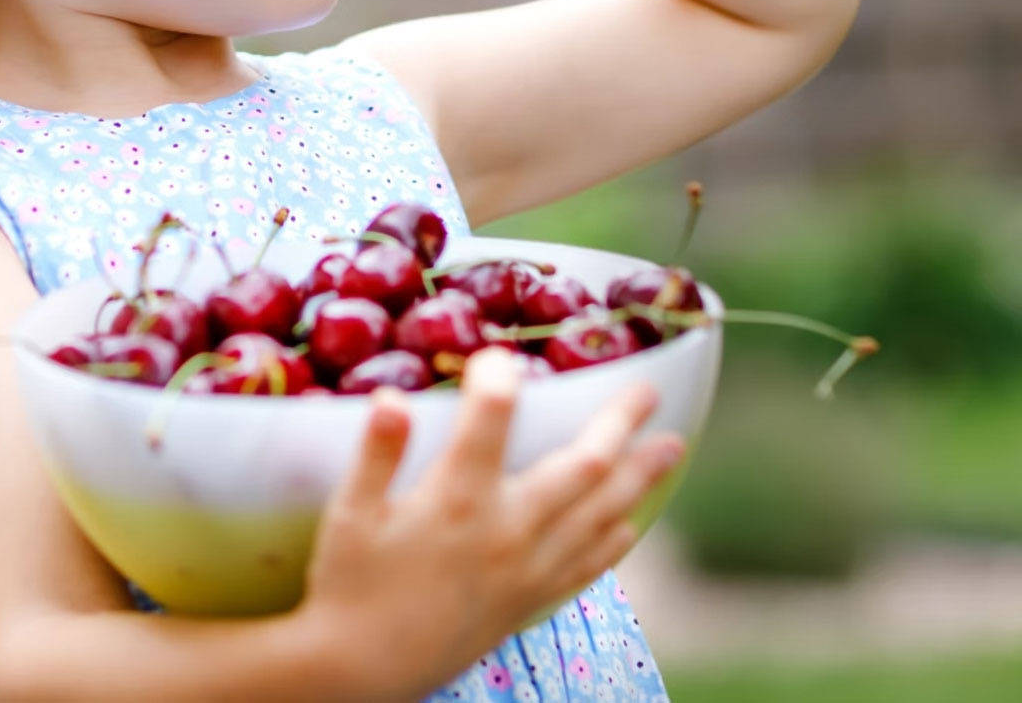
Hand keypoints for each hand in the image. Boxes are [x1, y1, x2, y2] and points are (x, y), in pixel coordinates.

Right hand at [295, 347, 684, 701]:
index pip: (492, 420)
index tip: (502, 351)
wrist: (362, 671)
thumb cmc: (349, 584)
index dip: (500, 377)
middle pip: (581, 465)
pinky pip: (587, 566)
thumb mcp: (349, 514)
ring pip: (601, 515)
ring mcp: (526, 569)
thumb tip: (390, 395)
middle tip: (649, 388)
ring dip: (639, 477)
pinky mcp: (528, 601)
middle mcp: (506, 531)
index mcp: (458, 500)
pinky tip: (630, 521)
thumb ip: (376, 454)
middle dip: (619, 421)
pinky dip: (615, 539)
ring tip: (672, 445)